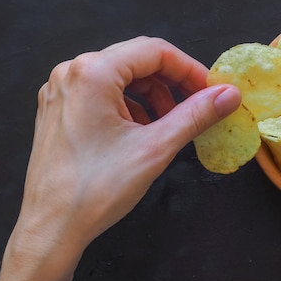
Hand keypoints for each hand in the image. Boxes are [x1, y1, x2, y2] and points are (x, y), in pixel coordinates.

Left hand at [0, 36, 240, 280]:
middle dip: (172, 81)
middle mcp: (71, 72)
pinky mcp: (58, 109)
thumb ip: (196, 114)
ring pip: (121, 76)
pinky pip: (102, 92)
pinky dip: (129, 105)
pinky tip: (141, 131)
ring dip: (152, 94)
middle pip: (136, 60)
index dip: (190, 69)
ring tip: (169, 124)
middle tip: (198, 105)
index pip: (155, 51)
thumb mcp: (156, 147)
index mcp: (92, 73)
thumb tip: (229, 94)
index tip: (212, 91)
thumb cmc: (97, 189)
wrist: (51, 228)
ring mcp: (61, 90)